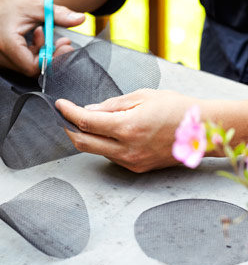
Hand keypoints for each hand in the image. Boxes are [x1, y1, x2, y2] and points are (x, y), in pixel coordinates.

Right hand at [0, 0, 84, 76]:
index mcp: (4, 42)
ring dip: (39, 53)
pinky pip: (17, 63)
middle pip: (30, 68)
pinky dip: (29, 53)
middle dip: (48, 55)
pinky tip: (31, 38)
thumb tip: (81, 19)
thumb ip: (60, 15)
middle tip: (61, 41)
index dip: (51, 59)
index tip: (64, 47)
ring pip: (25, 66)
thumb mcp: (39, 5)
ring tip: (41, 33)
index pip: (32, 66)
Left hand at [56, 89, 205, 172]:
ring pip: (96, 151)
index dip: (68, 112)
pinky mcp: (137, 168)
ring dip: (86, 136)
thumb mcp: (143, 97)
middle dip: (69, 128)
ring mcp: (132, 162)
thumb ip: (112, 105)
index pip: (86, 122)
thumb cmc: (177, 109)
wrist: (203, 131)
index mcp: (128, 127)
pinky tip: (109, 132)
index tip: (60, 105)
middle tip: (65, 116)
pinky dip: (103, 143)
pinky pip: (110, 156)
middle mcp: (127, 149)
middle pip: (83, 143)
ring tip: (90, 120)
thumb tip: (89, 110)